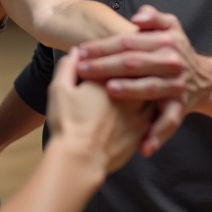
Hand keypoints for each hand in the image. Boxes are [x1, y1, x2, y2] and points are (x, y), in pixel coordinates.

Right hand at [46, 52, 153, 173]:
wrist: (80, 159)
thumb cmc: (67, 122)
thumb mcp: (59, 89)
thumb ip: (68, 66)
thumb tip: (76, 51)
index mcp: (109, 79)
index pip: (119, 59)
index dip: (113, 56)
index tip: (106, 58)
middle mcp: (129, 93)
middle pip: (138, 74)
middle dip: (133, 71)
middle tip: (124, 72)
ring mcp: (139, 113)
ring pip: (150, 94)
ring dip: (145, 88)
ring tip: (136, 87)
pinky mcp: (141, 132)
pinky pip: (153, 115)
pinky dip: (149, 109)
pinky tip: (141, 109)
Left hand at [75, 5, 211, 155]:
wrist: (204, 79)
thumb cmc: (176, 51)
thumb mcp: (171, 27)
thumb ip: (154, 17)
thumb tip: (138, 18)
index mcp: (164, 42)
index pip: (127, 43)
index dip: (103, 46)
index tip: (82, 51)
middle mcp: (171, 63)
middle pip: (133, 63)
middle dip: (106, 66)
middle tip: (82, 70)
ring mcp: (176, 86)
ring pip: (149, 88)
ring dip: (130, 90)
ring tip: (109, 90)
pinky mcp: (180, 107)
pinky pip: (169, 121)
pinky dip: (157, 134)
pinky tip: (143, 146)